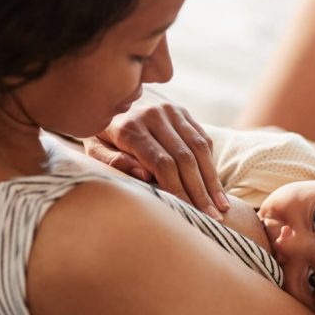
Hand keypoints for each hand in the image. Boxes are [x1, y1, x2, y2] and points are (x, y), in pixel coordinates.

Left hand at [84, 92, 228, 219]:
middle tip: (213, 217)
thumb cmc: (100, 133)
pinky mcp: (182, 111)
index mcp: (130, 127)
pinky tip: (216, 187)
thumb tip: (144, 175)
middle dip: (200, 191)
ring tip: (221, 207)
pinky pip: (202, 138)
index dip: (178, 189)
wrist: (109, 96)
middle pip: (184, 158)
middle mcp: (154, 115)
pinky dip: (211, 163)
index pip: (162, 163)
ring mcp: (171, 111)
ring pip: (199, 148)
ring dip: (212, 180)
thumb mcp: (93, 148)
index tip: (189, 212)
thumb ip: (112, 161)